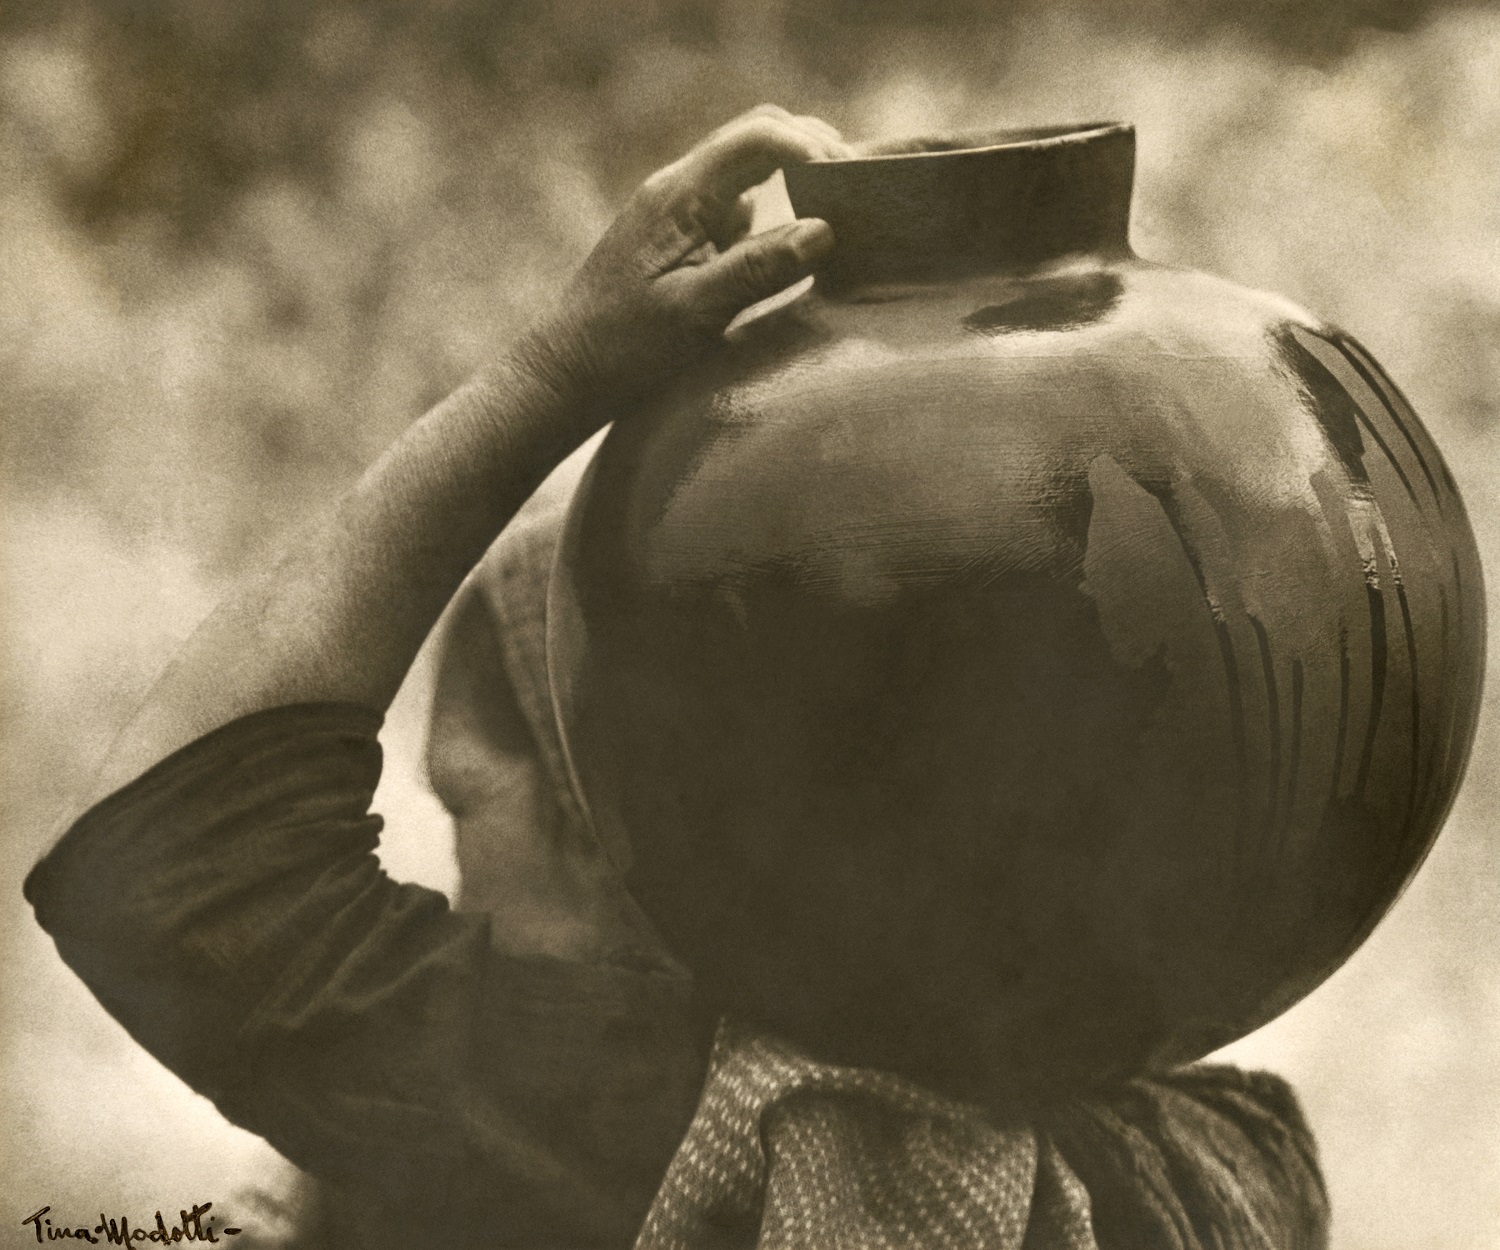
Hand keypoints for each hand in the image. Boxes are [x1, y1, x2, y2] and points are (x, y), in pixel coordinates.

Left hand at [515, 105, 848, 418]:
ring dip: (792, 182)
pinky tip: (789, 253)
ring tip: (835, 218)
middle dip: (810, 150)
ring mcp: (676, 211)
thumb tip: (824, 230)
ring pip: (748, 170)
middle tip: (856, 189)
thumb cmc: (623, 349)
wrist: (566, 373)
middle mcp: (677, 189)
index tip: (850, 181)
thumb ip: (759, 268)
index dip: (812, 146)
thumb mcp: (696, 313)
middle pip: (756, 136)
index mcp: (680, 195)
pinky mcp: (678, 237)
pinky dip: (770, 216)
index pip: (758, 137)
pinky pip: (734, 208)